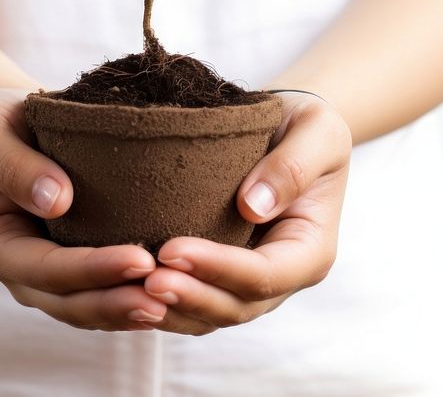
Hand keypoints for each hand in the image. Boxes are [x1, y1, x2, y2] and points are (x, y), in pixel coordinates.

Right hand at [0, 88, 167, 330]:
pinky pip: (104, 294)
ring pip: (89, 309)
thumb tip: (57, 200)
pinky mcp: (75, 268)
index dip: (93, 270)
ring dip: (129, 311)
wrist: (4, 126)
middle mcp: (20, 273)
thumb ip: (10, 164)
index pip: (46, 270)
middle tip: (166, 297)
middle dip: (117, 304)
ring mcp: (47, 277)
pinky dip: (133, 299)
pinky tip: (171, 297)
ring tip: (174, 304)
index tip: (140, 260)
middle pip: (70, 303)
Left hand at [141, 91, 350, 334]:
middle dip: (189, 297)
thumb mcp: (317, 131)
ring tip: (129, 292)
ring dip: (171, 310)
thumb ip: (294, 166)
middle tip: (144, 280)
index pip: (266, 274)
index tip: (171, 249)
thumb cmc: (306, 126)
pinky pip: (191, 303)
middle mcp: (281, 277)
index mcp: (309, 250)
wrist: (287, 128)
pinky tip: (126, 290)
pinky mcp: (218, 275)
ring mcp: (248, 283)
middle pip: (235, 306)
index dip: (218, 268)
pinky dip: (162, 304)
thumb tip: (253, 206)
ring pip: (209, 316)